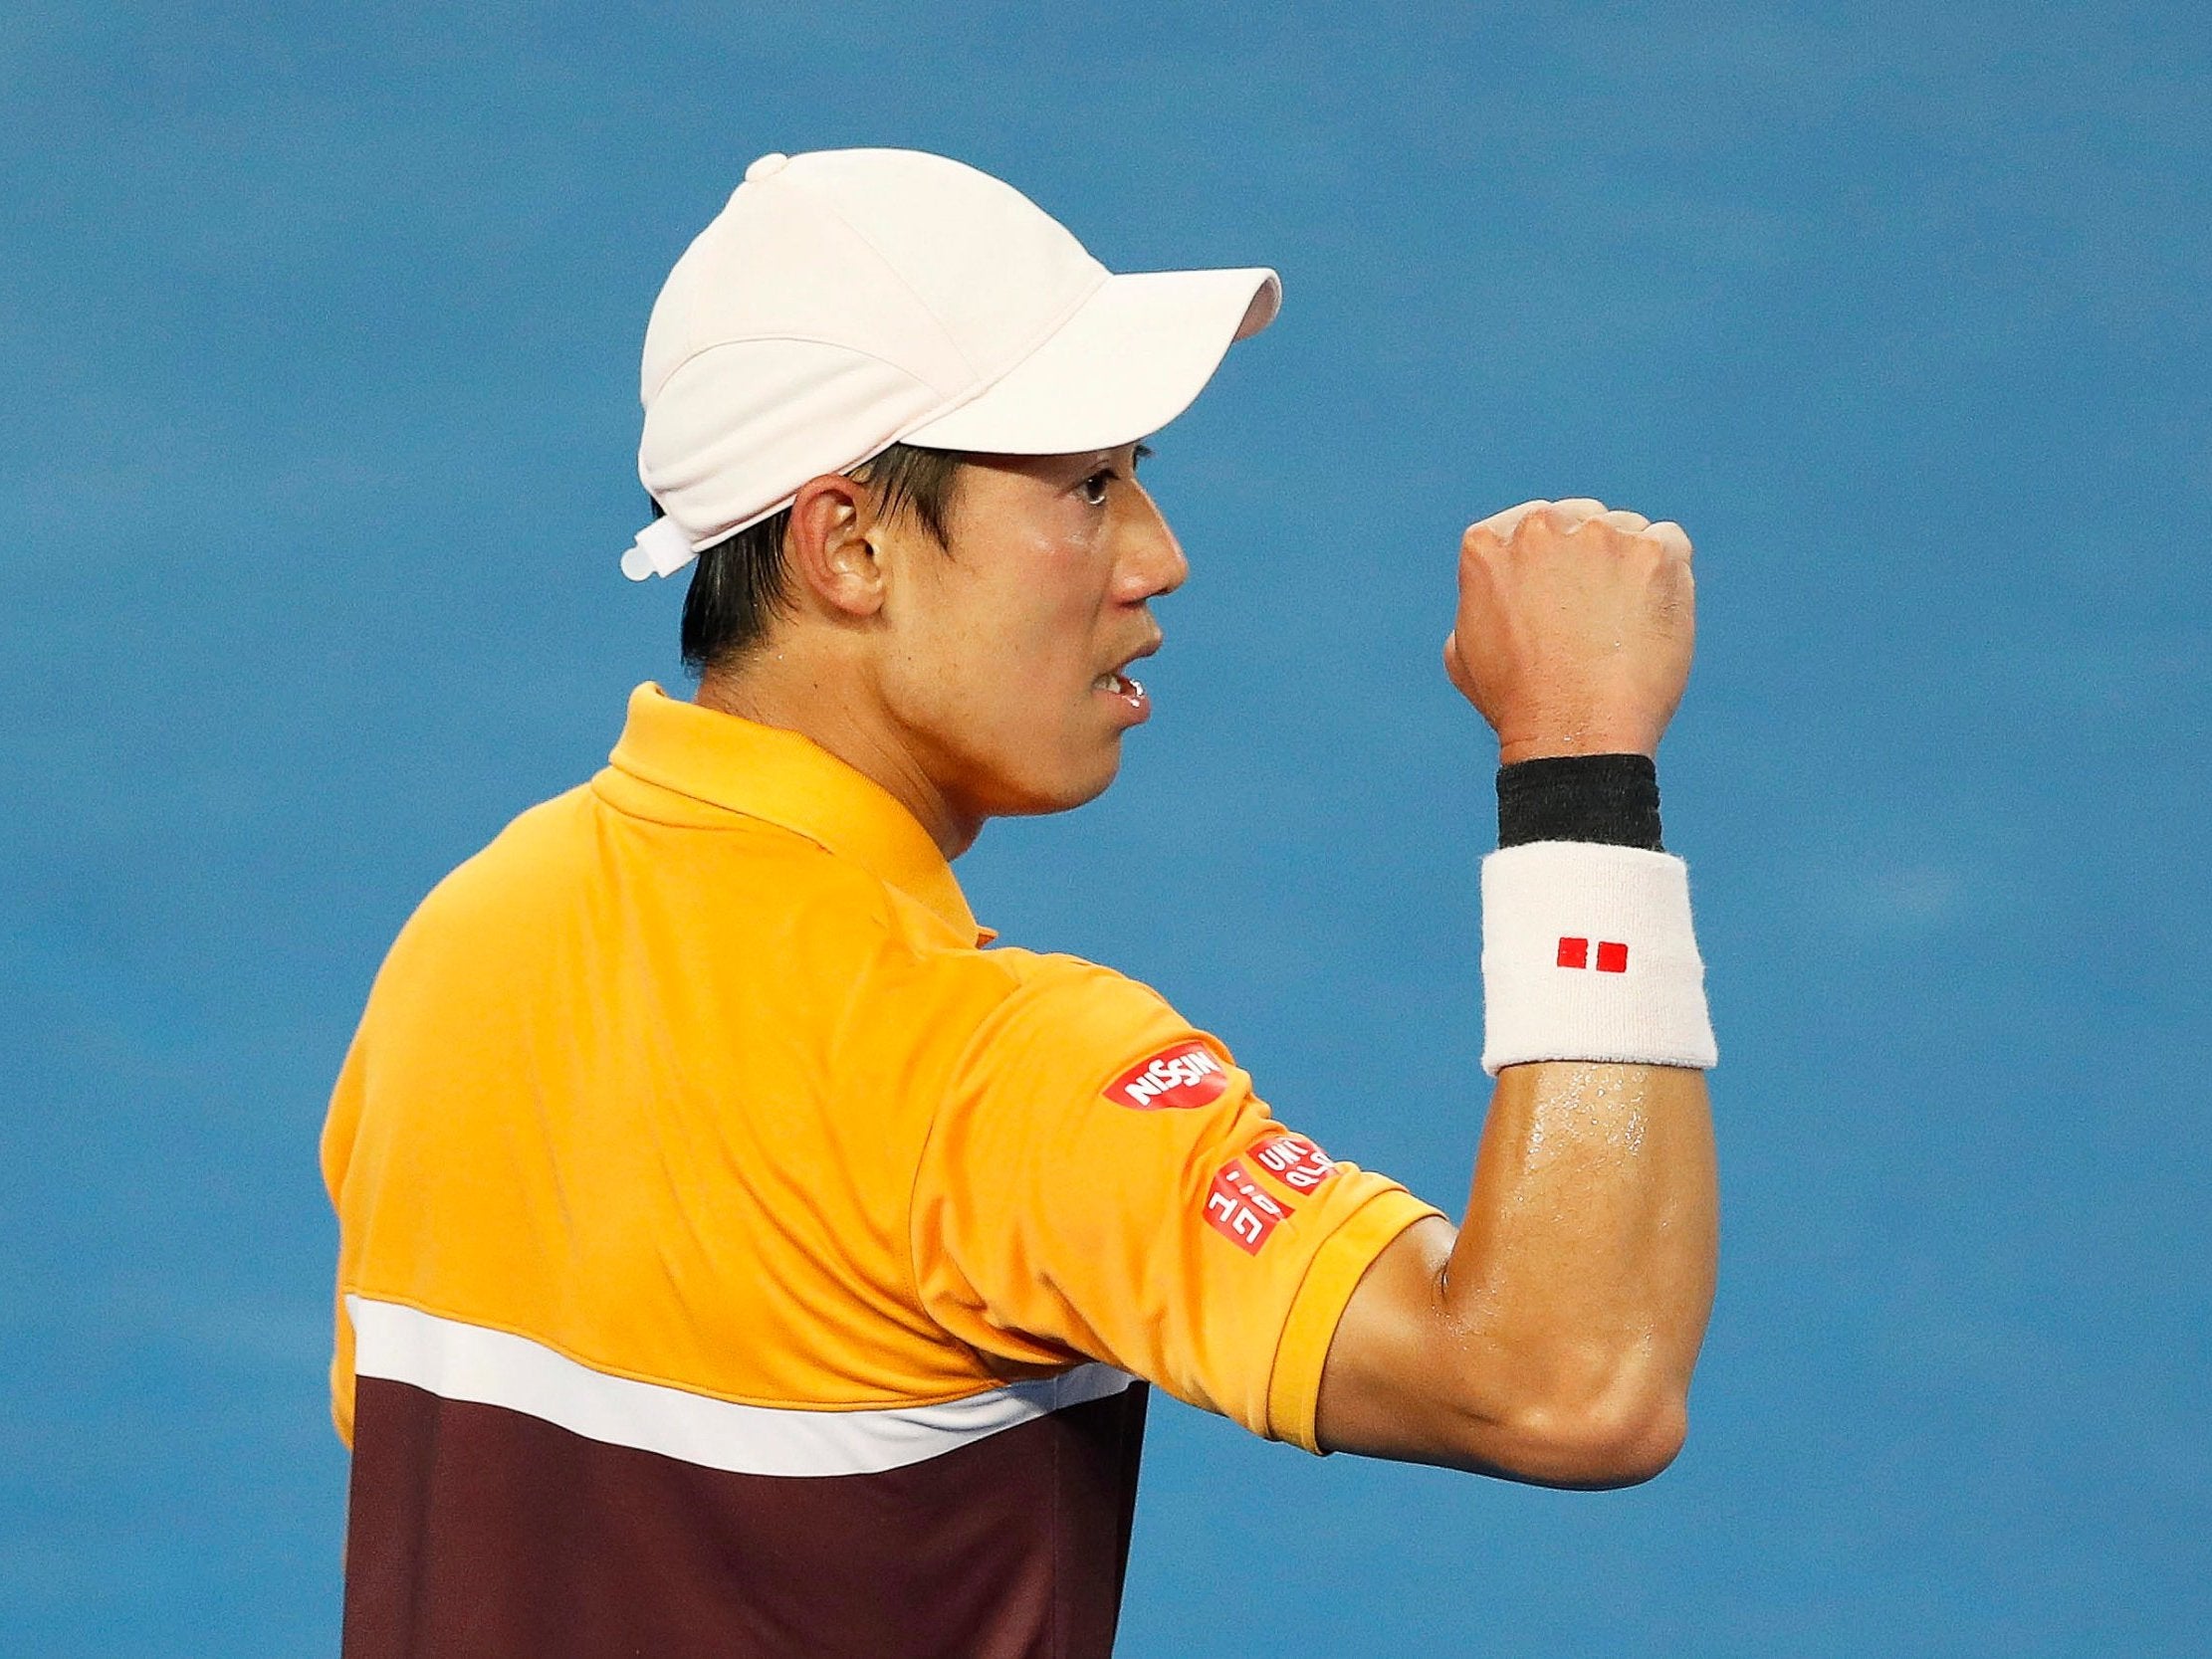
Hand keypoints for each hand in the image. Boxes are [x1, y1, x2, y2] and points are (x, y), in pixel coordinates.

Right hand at [1442, 498, 1695, 764]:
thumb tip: (1502, 587)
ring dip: (1629, 567)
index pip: (1530, 525)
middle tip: (1594, 616)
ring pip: (1627, 532)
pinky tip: (1649, 619)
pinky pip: (1669, 544)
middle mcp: (1541, 526)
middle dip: (1590, 558)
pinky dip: (1666, 577)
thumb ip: (1481, 602)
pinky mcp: (1652, 552)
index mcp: (1488, 543)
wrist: (1572, 732)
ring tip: (1622, 627)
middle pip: (1581, 521)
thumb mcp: (1463, 651)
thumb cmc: (1516, 703)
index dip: (1549, 562)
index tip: (1558, 597)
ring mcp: (1600, 535)